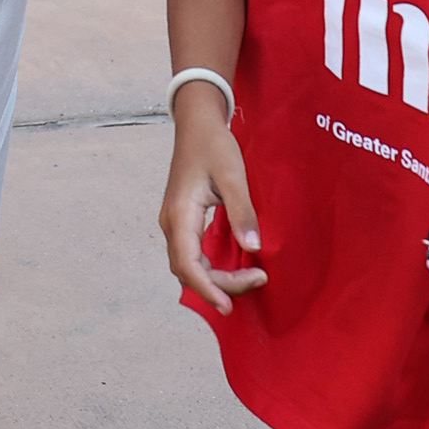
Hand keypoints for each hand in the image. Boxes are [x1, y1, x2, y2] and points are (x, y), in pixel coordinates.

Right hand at [161, 99, 264, 313]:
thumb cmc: (214, 145)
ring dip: (215, 277)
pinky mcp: (181, 219)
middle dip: (219, 284)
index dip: (208, 289)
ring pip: (188, 264)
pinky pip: (191, 253)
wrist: (196, 123)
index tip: (228, 306)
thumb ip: (242, 213)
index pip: (189, 265)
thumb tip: (253, 249)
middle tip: (257, 280)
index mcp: (181, 214)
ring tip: (248, 277)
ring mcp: (173, 221)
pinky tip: (232, 266)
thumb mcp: (233, 177)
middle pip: (188, 270)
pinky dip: (210, 266)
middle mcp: (171, 222)